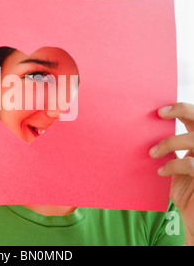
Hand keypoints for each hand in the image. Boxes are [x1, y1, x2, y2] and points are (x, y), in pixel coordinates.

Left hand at [149, 102, 193, 244]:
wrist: (193, 219)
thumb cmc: (182, 191)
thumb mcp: (173, 168)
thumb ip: (165, 153)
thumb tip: (139, 136)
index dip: (181, 109)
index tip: (159, 110)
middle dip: (183, 111)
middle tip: (160, 114)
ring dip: (170, 143)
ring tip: (152, 153)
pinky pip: (191, 165)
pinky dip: (173, 165)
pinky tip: (161, 172)